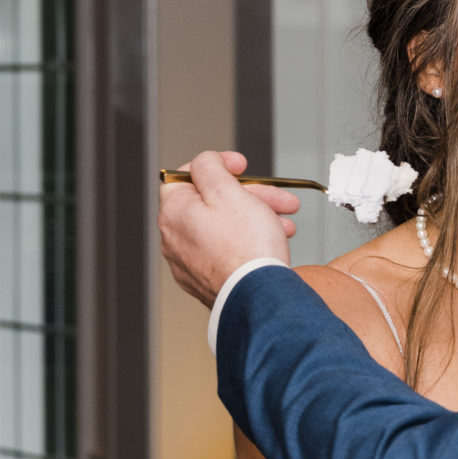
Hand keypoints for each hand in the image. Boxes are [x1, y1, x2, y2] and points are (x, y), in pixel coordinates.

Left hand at [159, 151, 298, 307]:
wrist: (259, 296)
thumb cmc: (246, 248)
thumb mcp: (227, 190)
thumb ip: (209, 167)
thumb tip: (203, 162)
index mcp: (173, 213)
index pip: (184, 176)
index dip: (216, 166)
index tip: (239, 167)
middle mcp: (175, 239)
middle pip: (212, 202)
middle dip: (249, 195)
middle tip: (276, 197)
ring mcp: (191, 263)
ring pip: (225, 227)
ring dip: (256, 218)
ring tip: (283, 223)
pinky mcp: (208, 280)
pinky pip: (228, 251)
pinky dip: (249, 242)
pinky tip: (272, 241)